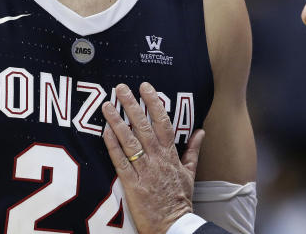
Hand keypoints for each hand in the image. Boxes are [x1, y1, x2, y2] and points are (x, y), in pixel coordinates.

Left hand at [101, 82, 205, 233]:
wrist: (173, 227)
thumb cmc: (179, 200)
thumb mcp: (190, 174)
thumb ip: (193, 151)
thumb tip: (201, 132)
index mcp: (171, 155)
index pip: (163, 122)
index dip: (154, 103)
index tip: (145, 87)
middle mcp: (158, 159)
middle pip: (144, 127)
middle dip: (132, 105)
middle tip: (121, 88)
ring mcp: (144, 171)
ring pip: (129, 141)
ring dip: (117, 122)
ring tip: (107, 105)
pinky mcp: (132, 184)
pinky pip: (120, 161)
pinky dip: (112, 146)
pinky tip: (104, 132)